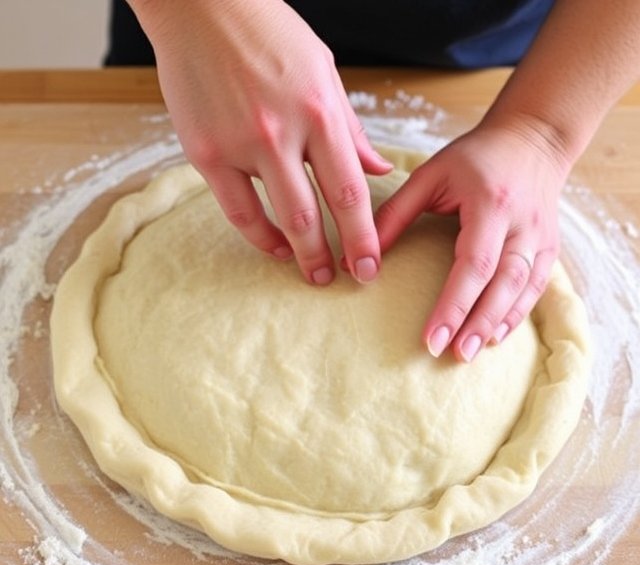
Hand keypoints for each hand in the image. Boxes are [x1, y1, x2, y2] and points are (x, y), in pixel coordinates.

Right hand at [138, 0, 391, 284]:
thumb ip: (351, 130)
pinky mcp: (205, 152)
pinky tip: (273, 245)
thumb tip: (379, 169)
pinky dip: (258, 235)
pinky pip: (236, 210)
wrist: (202, 6)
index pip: (349, 191)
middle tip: (340, 280)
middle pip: (314, 214)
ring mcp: (240, 144)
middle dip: (331, 256)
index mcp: (320, 111)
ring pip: (276, 218)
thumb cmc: (270, 34)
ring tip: (309, 272)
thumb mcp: (324, 73)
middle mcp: (282, 132)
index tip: (370, 266)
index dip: (362, 236)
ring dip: (296, 254)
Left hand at [375, 118, 570, 361]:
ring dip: (497, 324)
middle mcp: (522, 224)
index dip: (453, 304)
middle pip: (503, 283)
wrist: (532, 140)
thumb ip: (394, 214)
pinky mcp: (549, 246)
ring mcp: (541, 236)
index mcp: (491, 204)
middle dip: (476, 323)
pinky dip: (517, 313)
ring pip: (523, 289)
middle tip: (452, 356)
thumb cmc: (474, 158)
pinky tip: (496, 335)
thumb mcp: (429, 175)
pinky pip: (537, 286)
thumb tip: (359, 260)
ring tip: (470, 352)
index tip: (430, 338)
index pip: (473, 263)